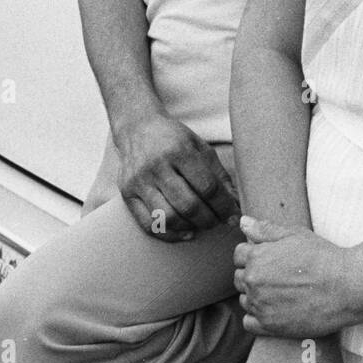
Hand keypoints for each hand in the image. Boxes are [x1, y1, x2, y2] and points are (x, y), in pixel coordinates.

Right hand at [116, 114, 238, 239]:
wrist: (137, 128)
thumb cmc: (174, 140)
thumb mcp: (201, 148)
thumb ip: (219, 175)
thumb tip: (235, 204)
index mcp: (179, 151)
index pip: (207, 187)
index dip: (224, 206)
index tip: (234, 216)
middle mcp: (157, 166)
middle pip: (189, 205)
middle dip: (209, 219)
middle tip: (219, 221)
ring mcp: (139, 181)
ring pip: (169, 218)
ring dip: (191, 227)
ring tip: (202, 224)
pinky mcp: (127, 194)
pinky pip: (149, 224)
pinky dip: (170, 234)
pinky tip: (185, 232)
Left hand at [234, 217, 362, 336]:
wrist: (345, 287)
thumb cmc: (322, 257)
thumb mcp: (294, 235)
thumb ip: (264, 229)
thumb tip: (243, 222)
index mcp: (256, 257)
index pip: (238, 254)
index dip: (253, 254)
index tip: (269, 258)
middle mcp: (253, 282)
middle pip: (239, 278)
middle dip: (253, 274)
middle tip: (276, 275)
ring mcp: (260, 305)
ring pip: (244, 300)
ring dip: (255, 295)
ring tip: (278, 292)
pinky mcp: (270, 326)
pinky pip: (249, 322)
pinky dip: (256, 316)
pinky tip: (272, 309)